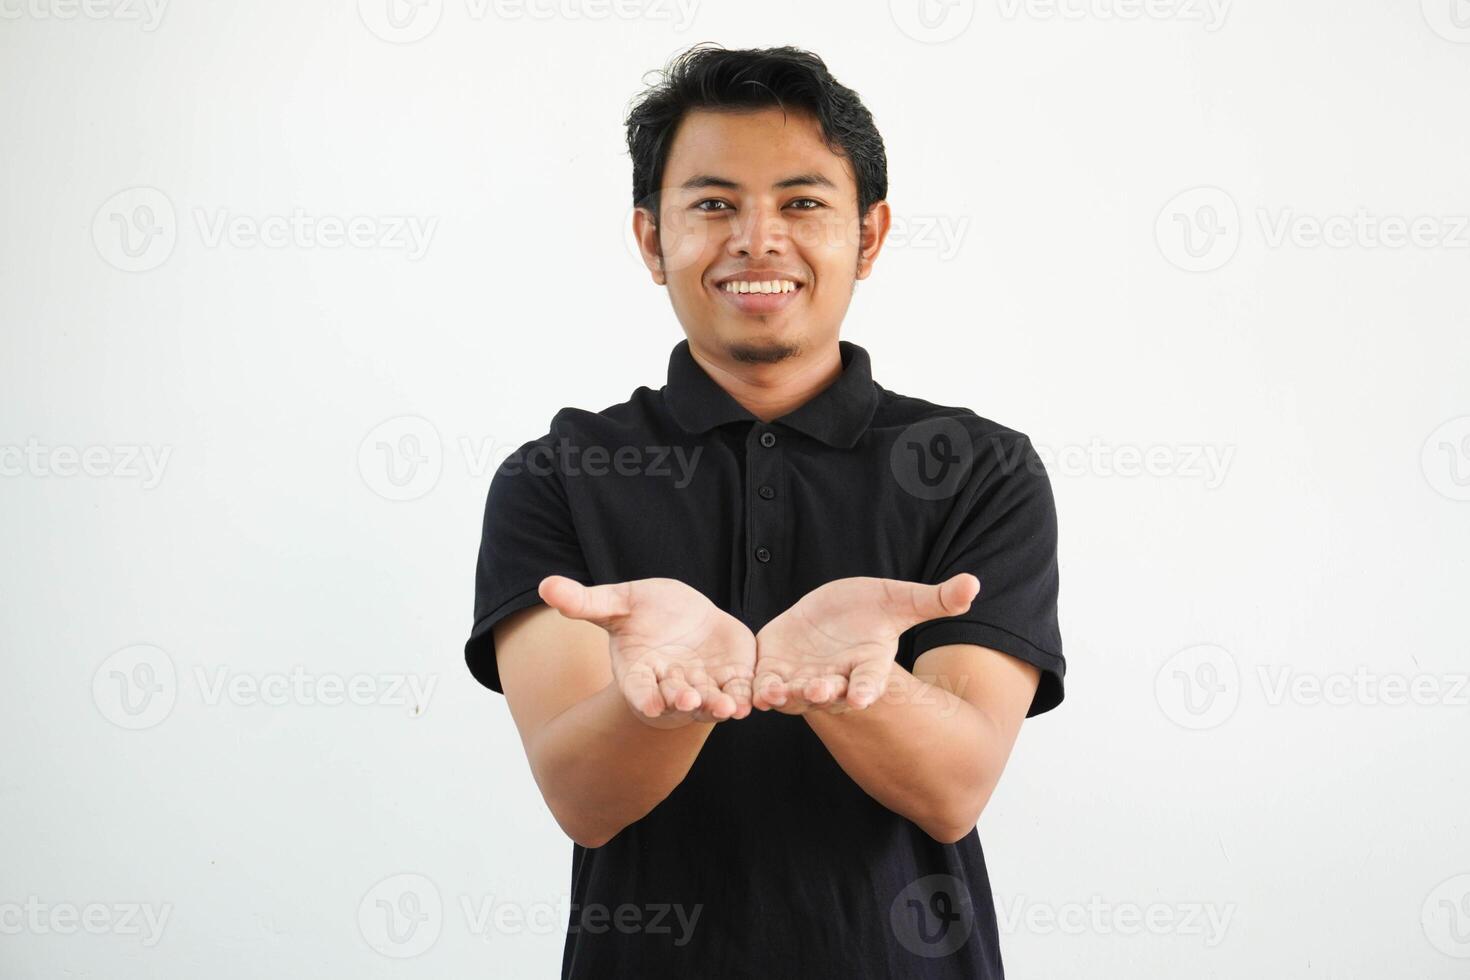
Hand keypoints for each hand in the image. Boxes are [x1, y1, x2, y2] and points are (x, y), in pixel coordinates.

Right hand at [538, 575, 755, 727]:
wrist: (685, 617)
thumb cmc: (645, 613)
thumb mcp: (618, 603)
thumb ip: (586, 602)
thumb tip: (545, 585)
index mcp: (640, 673)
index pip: (639, 689)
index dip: (643, 696)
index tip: (647, 703)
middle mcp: (670, 687)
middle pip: (676, 699)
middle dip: (684, 702)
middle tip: (690, 703)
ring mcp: (703, 687)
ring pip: (710, 702)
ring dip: (718, 707)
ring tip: (728, 710)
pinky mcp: (732, 680)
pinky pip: (739, 692)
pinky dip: (745, 698)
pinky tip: (752, 702)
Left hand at [751, 574, 979, 714]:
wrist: (829, 618)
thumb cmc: (869, 611)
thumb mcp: (899, 601)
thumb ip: (934, 600)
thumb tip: (975, 585)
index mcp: (867, 663)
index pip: (870, 679)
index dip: (868, 688)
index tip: (863, 697)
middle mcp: (835, 677)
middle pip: (830, 689)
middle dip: (824, 692)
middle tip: (819, 693)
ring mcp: (802, 677)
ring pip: (793, 692)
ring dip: (784, 695)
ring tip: (775, 694)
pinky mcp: (774, 670)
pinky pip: (763, 684)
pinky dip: (756, 689)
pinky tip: (748, 691)